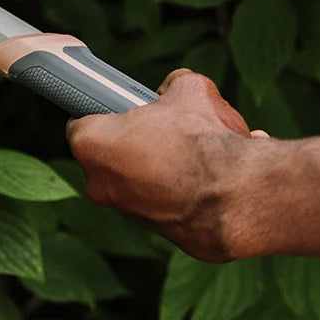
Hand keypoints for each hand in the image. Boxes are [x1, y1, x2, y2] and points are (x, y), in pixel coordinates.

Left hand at [66, 70, 267, 260]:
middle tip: (163, 130)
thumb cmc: (203, 140)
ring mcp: (126, 212)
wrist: (238, 196)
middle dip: (135, 142)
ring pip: (138, 182)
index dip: (103, 114)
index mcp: (91, 144)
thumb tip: (174, 89)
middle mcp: (99, 184)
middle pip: (110, 155)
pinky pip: (167, 205)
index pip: (81, 123)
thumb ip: (172, 85)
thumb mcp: (189, 89)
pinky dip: (182, 195)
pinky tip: (209, 181)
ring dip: (159, 170)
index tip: (122, 110)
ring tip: (193, 156)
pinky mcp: (158, 234)